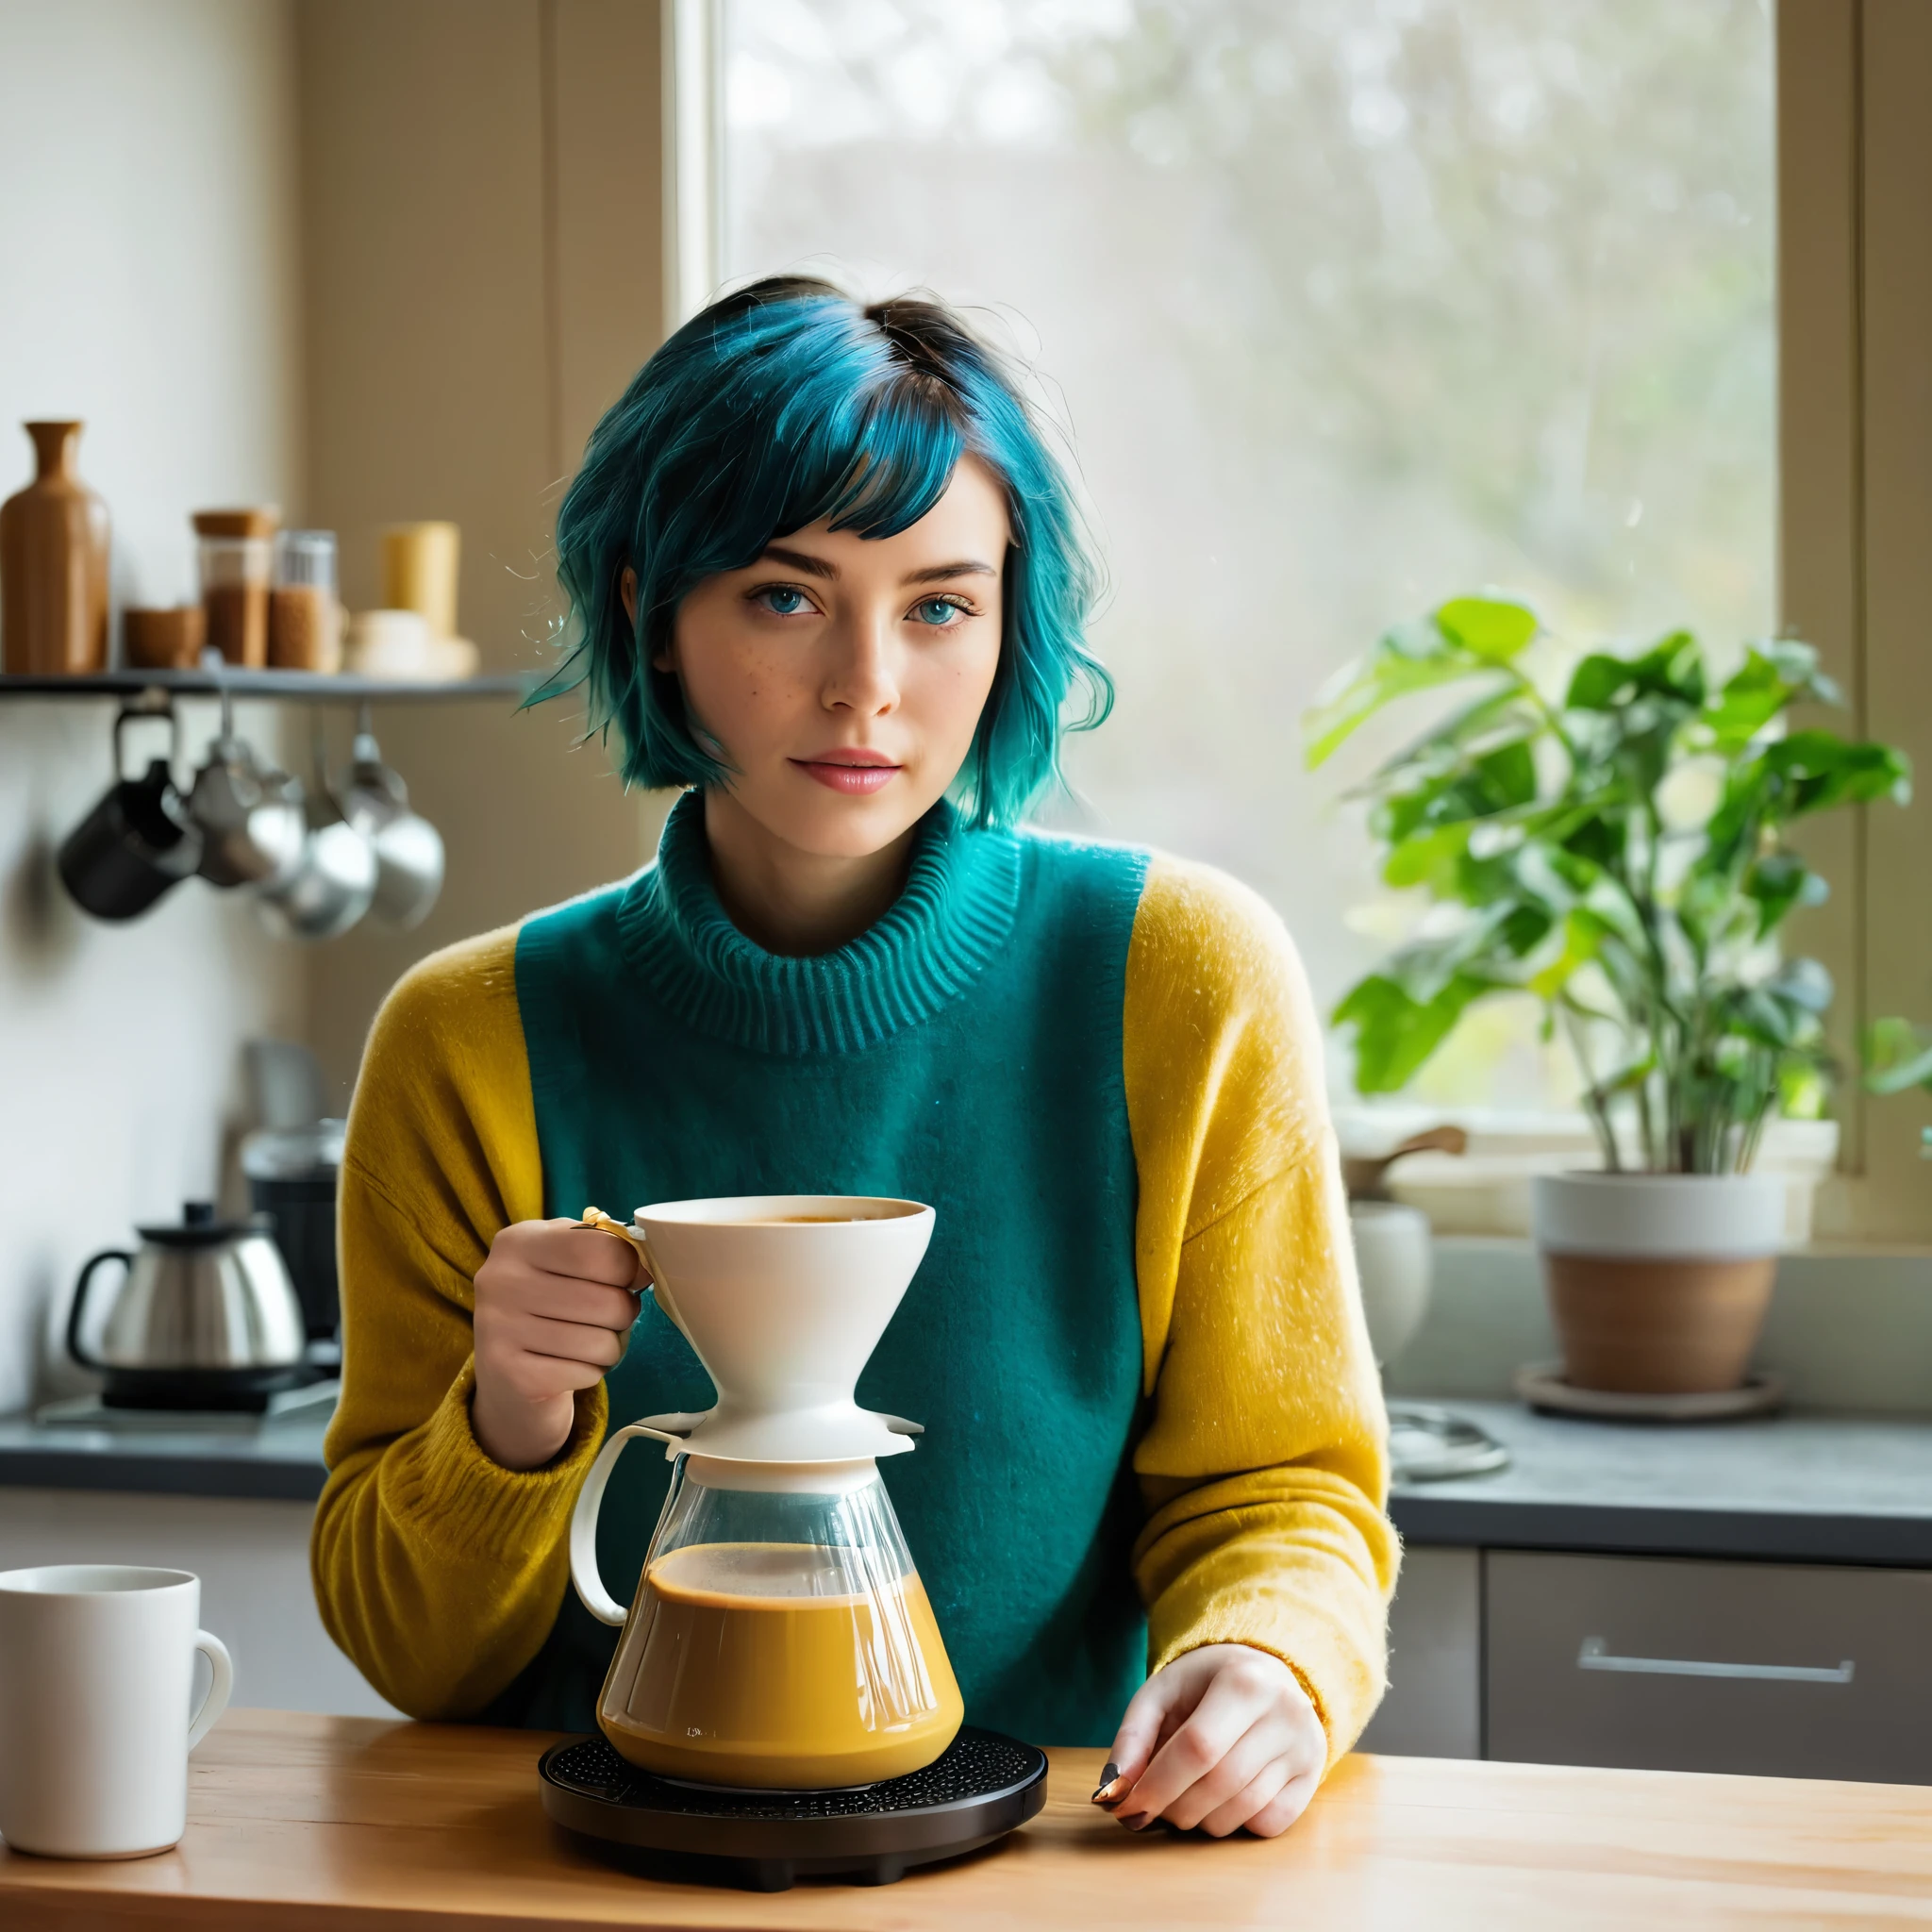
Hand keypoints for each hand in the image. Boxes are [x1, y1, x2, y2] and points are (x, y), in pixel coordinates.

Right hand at [471, 1219, 641, 1470]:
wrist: (505, 1371)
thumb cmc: (549, 1302)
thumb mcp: (564, 1258)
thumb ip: (601, 1247)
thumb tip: (646, 1266)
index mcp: (519, 1242)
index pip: (600, 1250)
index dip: (631, 1267)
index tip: (634, 1277)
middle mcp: (501, 1281)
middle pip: (607, 1301)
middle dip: (625, 1313)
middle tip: (612, 1315)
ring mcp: (500, 1331)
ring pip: (600, 1343)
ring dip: (610, 1347)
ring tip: (590, 1341)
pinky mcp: (512, 1376)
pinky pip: (586, 1374)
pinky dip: (591, 1372)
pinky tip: (569, 1365)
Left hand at [1099, 1644, 1325, 1838]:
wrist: (1265, 1672)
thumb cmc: (1206, 1684)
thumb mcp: (1163, 1693)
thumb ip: (1132, 1737)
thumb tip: (1111, 1791)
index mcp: (1244, 1680)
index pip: (1197, 1748)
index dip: (1158, 1785)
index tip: (1128, 1808)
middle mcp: (1284, 1712)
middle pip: (1220, 1783)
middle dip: (1175, 1807)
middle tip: (1154, 1806)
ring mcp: (1305, 1747)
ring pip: (1243, 1810)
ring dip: (1201, 1820)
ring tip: (1185, 1799)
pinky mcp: (1314, 1777)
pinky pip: (1269, 1824)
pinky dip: (1236, 1824)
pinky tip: (1222, 1800)